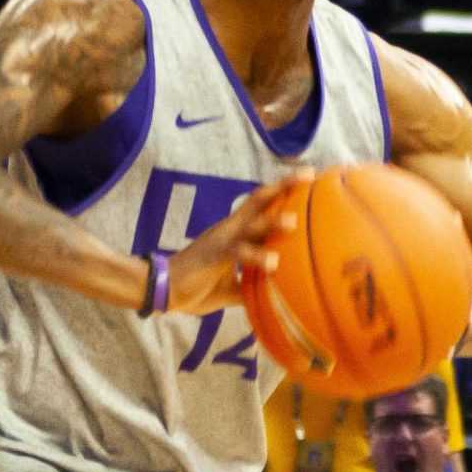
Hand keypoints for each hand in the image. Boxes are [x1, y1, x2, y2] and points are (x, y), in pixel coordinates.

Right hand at [170, 170, 305, 313]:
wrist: (162, 289)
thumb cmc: (197, 286)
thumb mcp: (233, 288)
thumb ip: (254, 286)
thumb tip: (277, 297)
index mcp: (237, 232)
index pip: (263, 205)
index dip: (284, 191)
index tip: (309, 178)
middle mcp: (232, 228)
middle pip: (260, 200)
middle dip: (284, 187)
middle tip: (309, 174)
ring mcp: (223, 239)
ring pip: (251, 223)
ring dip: (272, 222)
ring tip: (293, 221)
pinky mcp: (214, 254)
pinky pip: (238, 251)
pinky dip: (256, 256)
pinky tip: (273, 263)